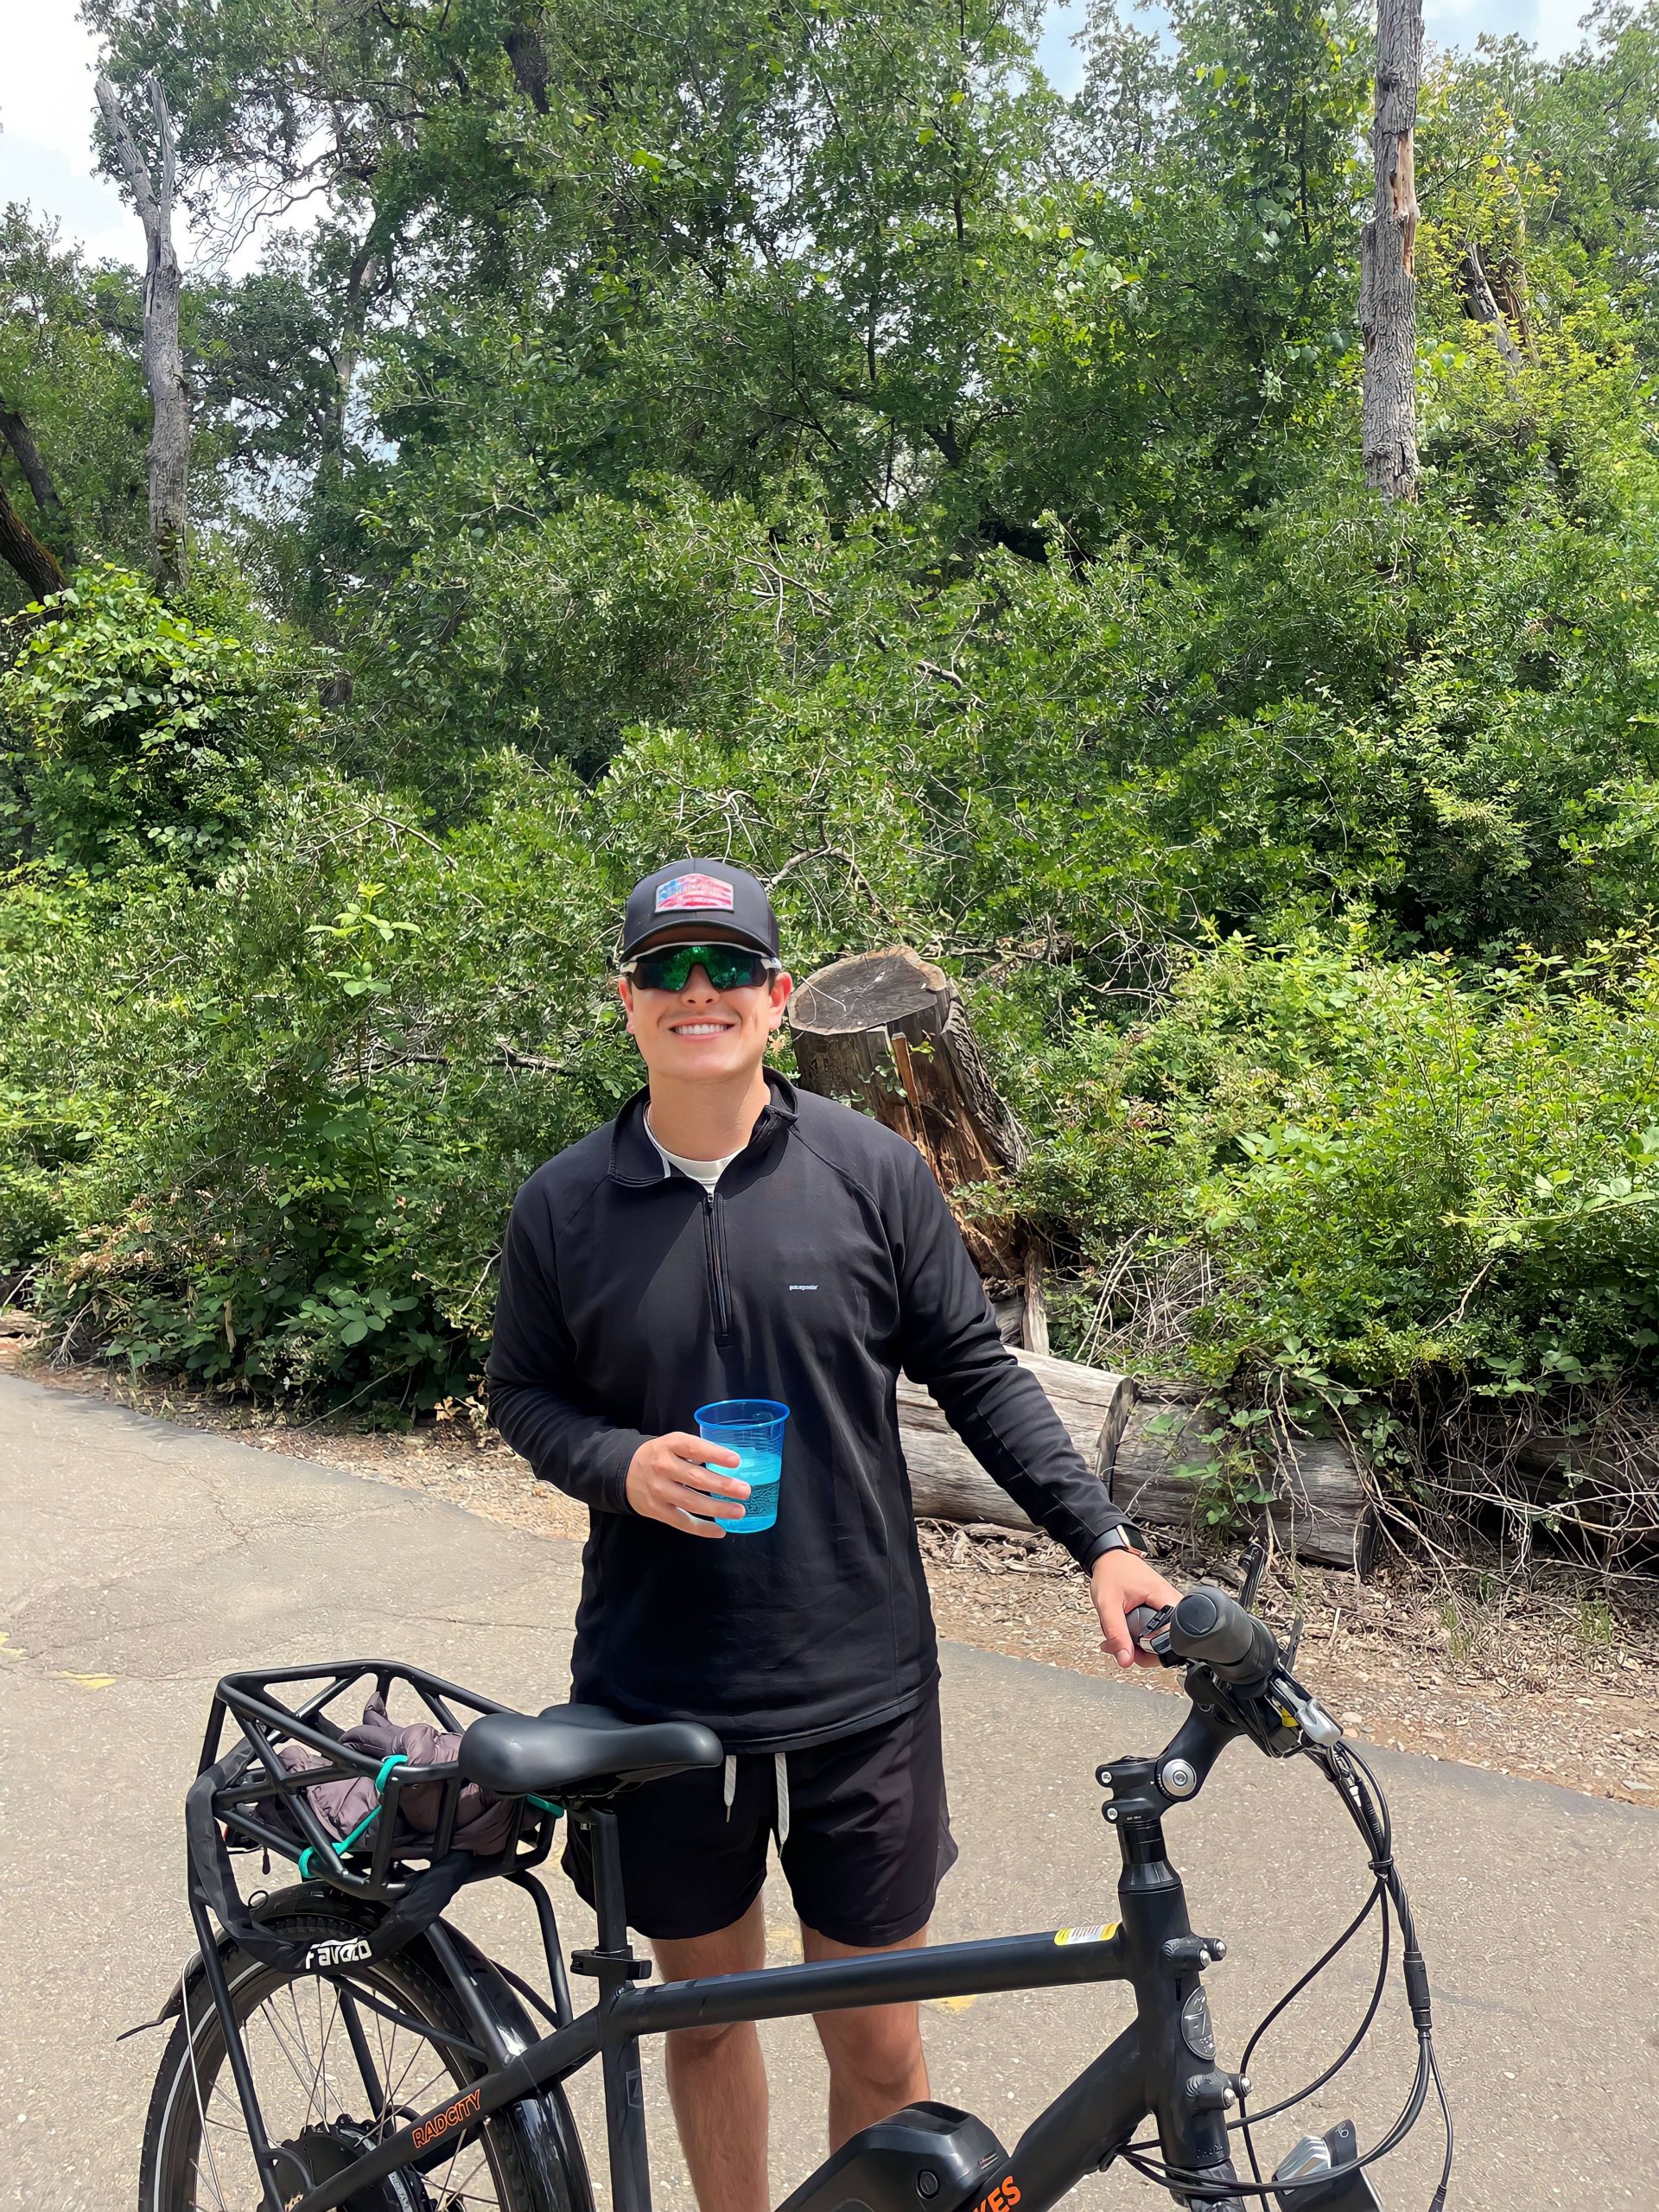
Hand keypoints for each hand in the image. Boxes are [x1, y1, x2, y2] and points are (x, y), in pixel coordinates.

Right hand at [625, 1431, 748, 1538]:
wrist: (623, 1472)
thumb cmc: (658, 1456)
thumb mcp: (672, 1444)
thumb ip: (696, 1451)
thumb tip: (732, 1463)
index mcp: (669, 1445)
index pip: (693, 1448)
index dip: (715, 1454)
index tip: (736, 1461)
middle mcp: (662, 1467)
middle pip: (695, 1478)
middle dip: (722, 1486)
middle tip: (745, 1490)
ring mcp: (658, 1490)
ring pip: (690, 1502)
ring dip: (717, 1509)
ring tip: (739, 1511)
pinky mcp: (656, 1510)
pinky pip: (681, 1521)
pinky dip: (701, 1528)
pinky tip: (720, 1530)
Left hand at [1090, 1546, 1180, 1668]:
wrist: (1109, 1557)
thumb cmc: (1110, 1573)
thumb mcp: (1107, 1605)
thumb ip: (1116, 1633)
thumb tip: (1125, 1660)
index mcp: (1163, 1596)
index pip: (1174, 1636)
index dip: (1154, 1650)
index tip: (1135, 1651)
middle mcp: (1169, 1600)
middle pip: (1169, 1641)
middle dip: (1145, 1649)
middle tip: (1124, 1646)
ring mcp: (1165, 1603)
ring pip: (1161, 1637)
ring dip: (1141, 1643)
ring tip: (1122, 1637)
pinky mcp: (1159, 1606)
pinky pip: (1156, 1629)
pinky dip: (1141, 1634)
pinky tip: (1127, 1630)